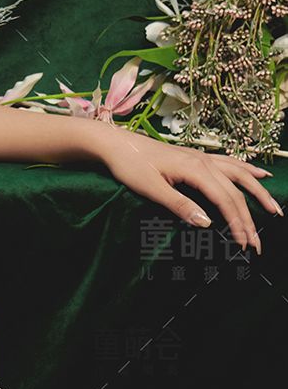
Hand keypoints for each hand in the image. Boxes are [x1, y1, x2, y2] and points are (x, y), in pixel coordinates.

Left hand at [91, 124, 280, 251]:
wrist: (117, 143)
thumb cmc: (130, 165)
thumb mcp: (151, 188)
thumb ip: (179, 205)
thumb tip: (207, 223)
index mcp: (196, 169)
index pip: (225, 200)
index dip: (237, 224)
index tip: (243, 245)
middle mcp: (205, 161)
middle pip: (236, 192)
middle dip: (249, 219)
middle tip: (258, 244)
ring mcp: (203, 157)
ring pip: (240, 175)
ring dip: (258, 193)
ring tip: (274, 210)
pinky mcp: (197, 157)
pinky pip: (231, 163)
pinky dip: (248, 170)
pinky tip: (260, 174)